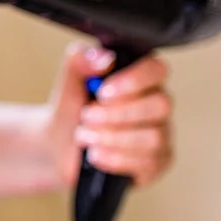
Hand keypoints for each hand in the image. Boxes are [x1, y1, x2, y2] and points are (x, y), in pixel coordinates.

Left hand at [46, 42, 173, 187]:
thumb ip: (81, 60)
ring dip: (112, 137)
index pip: (156, 69)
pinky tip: (96, 154)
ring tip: (84, 136)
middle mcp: (156, 104)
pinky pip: (149, 162)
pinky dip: (116, 158)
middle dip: (118, 114)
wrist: (59, 145)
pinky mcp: (156, 162)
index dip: (133, 80)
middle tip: (86, 116)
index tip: (102, 92)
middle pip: (161, 104)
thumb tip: (104, 57)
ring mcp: (161, 134)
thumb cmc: (72, 109)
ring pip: (154, 137)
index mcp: (141, 78)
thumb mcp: (69, 81)